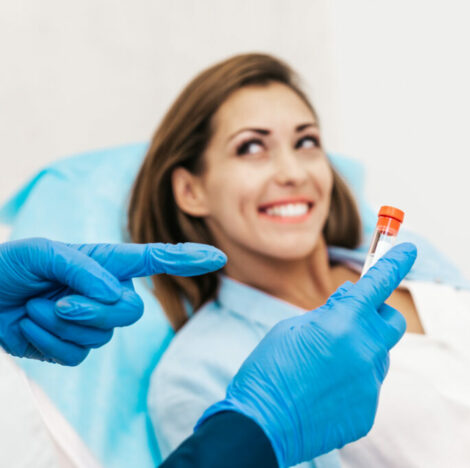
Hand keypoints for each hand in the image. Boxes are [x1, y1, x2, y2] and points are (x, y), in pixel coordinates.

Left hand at [0, 238, 225, 364]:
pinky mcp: (72, 348)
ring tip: (35, 308)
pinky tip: (32, 327)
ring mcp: (91, 323)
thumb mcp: (41, 253)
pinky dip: (49, 342)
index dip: (188, 260)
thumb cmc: (9, 267)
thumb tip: (112, 292)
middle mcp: (105, 293)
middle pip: (130, 311)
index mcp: (105, 264)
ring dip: (61, 324)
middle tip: (60, 301)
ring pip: (102, 336)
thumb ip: (82, 268)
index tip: (217, 257)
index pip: (155, 261)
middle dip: (94, 310)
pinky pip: (78, 355)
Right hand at [196, 242, 417, 466]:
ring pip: (379, 356)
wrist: (260, 428)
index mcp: (343, 323)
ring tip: (324, 369)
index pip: (379, 283)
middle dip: (376, 317)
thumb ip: (329, 313)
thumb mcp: (292, 329)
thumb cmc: (268, 372)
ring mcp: (369, 383)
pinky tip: (325, 393)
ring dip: (361, 353)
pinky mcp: (368, 411)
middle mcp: (364, 350)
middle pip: (391, 321)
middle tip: (351, 323)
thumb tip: (351, 300)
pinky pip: (368, 386)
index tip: (410, 249)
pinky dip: (352, 384)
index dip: (396, 262)